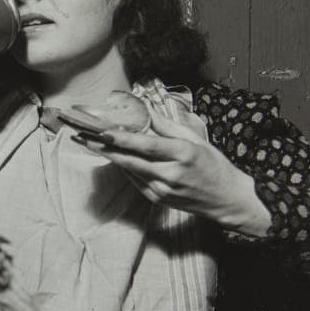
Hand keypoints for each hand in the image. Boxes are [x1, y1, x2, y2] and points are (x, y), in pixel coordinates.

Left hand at [75, 111, 272, 236]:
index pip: (146, 145)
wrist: (226, 199)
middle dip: (104, 147)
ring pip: (129, 170)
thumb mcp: (196, 140)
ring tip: (91, 142)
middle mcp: (170, 174)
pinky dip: (124, 167)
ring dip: (110, 156)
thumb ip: (169, 127)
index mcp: (183, 154)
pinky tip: (113, 156)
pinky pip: (135, 180)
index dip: (122, 138)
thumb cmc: (214, 165)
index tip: (102, 130)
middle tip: (83, 136)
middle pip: (130, 159)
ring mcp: (162, 189)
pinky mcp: (157, 199)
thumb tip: (147, 112)